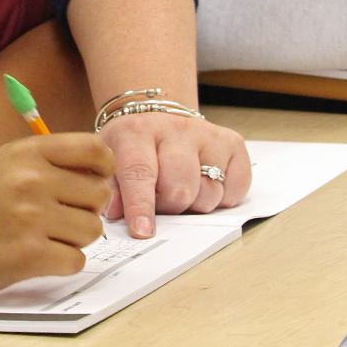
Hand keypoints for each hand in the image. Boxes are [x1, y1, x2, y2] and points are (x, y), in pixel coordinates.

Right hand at [0, 133, 114, 303]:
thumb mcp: (2, 165)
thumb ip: (46, 161)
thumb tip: (99, 170)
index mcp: (25, 151)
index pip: (93, 148)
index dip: (105, 166)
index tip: (98, 178)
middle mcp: (30, 178)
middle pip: (98, 192)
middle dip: (86, 208)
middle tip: (61, 216)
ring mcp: (31, 216)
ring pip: (92, 229)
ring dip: (75, 238)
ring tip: (45, 236)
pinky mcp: (31, 254)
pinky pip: (77, 260)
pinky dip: (62, 263)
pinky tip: (37, 256)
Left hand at [98, 113, 250, 237]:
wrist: (156, 114)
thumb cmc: (132, 144)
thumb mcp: (111, 159)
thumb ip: (111, 187)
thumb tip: (114, 213)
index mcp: (136, 132)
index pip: (139, 171)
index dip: (141, 204)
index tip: (142, 231)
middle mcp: (173, 128)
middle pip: (179, 188)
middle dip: (170, 206)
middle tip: (161, 200)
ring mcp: (206, 134)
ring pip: (210, 192)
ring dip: (196, 204)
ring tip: (181, 188)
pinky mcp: (232, 142)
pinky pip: (236, 187)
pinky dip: (224, 197)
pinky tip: (205, 183)